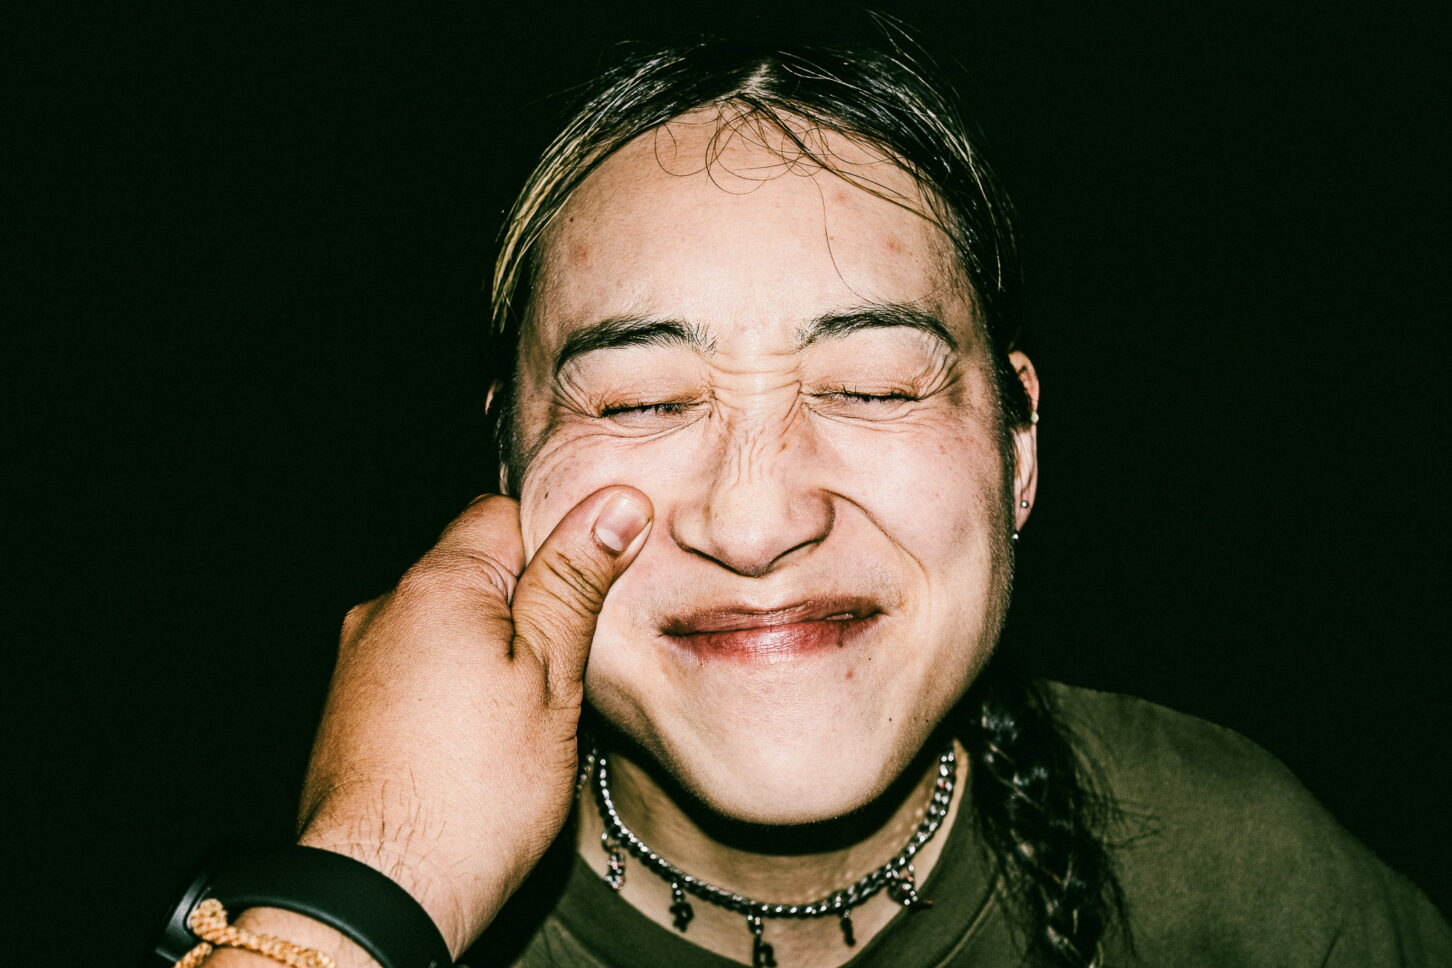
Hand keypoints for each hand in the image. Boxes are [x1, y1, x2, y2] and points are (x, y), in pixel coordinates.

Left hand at [292, 486, 652, 956]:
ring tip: (515, 722)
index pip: (506, 514)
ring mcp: (356, 660)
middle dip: (522, 608)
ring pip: (443, 625)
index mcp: (437, 583)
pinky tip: (471, 747)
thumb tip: (615, 503)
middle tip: (559, 675)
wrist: (380, 893)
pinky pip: (412, 669)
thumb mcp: (551, 678)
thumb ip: (575, 584)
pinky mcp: (346, 708)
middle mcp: (383, 607)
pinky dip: (447, 690)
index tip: (586, 600)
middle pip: (472, 571)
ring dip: (484, 652)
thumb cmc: (476, 794)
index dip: (556, 549)